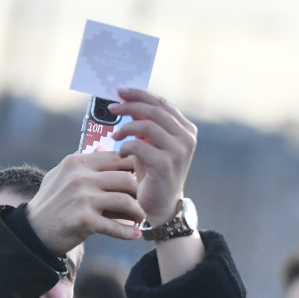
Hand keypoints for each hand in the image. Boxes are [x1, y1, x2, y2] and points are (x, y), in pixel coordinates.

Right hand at [25, 151, 145, 254]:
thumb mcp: (61, 175)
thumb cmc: (51, 202)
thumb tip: (103, 147)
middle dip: (140, 191)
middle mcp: (80, 177)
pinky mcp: (84, 220)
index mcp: (77, 162)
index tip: (142, 179)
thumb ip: (83, 162)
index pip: (116, 157)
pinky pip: (115, 226)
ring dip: (138, 212)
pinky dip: (128, 232)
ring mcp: (82, 198)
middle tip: (144, 200)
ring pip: (126, 200)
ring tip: (140, 217)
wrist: (33, 231)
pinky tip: (135, 235)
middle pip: (126, 178)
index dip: (134, 168)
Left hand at [110, 87, 197, 224]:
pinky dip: (125, 146)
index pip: (162, 103)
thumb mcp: (151, 144)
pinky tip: (121, 154)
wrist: (161, 206)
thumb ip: (145, 124)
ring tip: (115, 135)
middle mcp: (187, 137)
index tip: (120, 92)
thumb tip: (126, 102)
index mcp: (186, 129)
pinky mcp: (165, 164)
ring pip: (147, 124)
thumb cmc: (154, 173)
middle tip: (112, 107)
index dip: (140, 94)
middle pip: (155, 109)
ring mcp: (179, 151)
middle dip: (130, 105)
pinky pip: (139, 145)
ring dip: (125, 127)